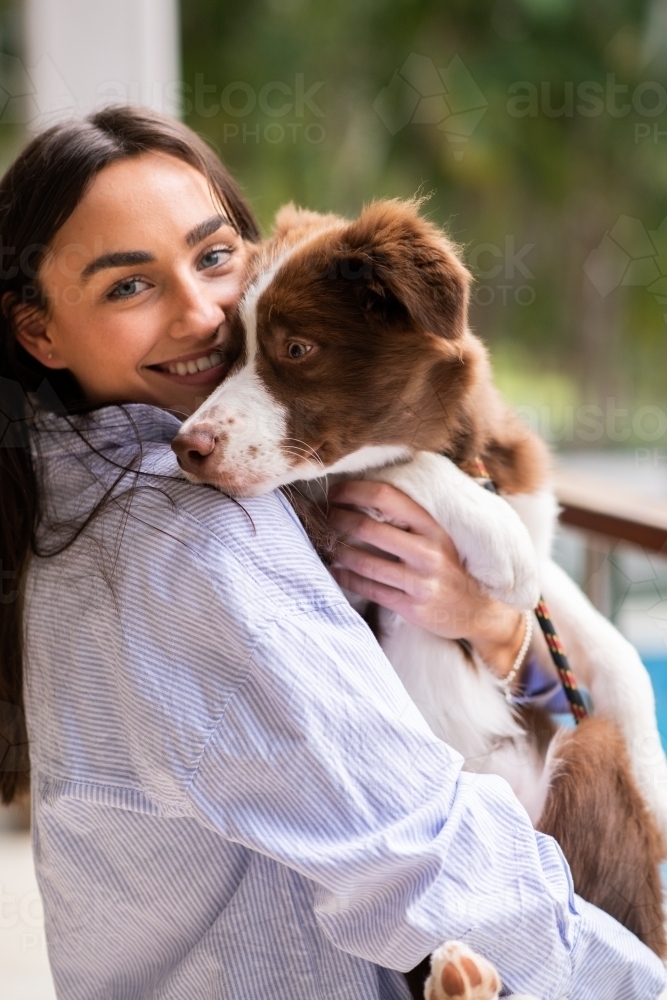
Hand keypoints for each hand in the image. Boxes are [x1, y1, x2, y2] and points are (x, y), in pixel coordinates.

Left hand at [327, 479, 528, 680]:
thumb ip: (410, 520)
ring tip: (326, 544)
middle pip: (369, 527)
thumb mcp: (439, 538)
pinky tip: (335, 571)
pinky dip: (346, 578)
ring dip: (338, 551)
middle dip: (338, 520)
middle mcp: (428, 551)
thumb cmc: (450, 568)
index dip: (355, 490)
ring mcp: (420, 581)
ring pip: (365, 561)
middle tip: (322, 518)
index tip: (334, 493)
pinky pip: (370, 589)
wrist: (480, 611)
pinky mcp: (412, 606)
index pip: (388, 497)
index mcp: (434, 527)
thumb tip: (364, 497)